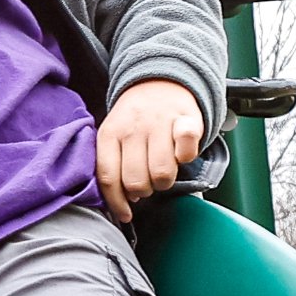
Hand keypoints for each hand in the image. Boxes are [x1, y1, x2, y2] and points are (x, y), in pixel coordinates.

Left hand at [95, 78, 205, 222]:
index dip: (117, 202)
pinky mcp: (185, 119)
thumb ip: (112, 164)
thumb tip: (121, 202)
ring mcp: (159, 122)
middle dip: (143, 191)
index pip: (108, 177)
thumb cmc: (135, 119)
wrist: (159, 81)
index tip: (125, 214)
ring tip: (162, 170)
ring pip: (162, 174)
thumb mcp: (114, 135)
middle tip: (147, 182)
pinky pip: (187, 152)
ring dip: (165, 180)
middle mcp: (133, 128)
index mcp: (110, 133)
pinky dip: (186, 158)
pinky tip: (180, 154)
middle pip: (136, 181)